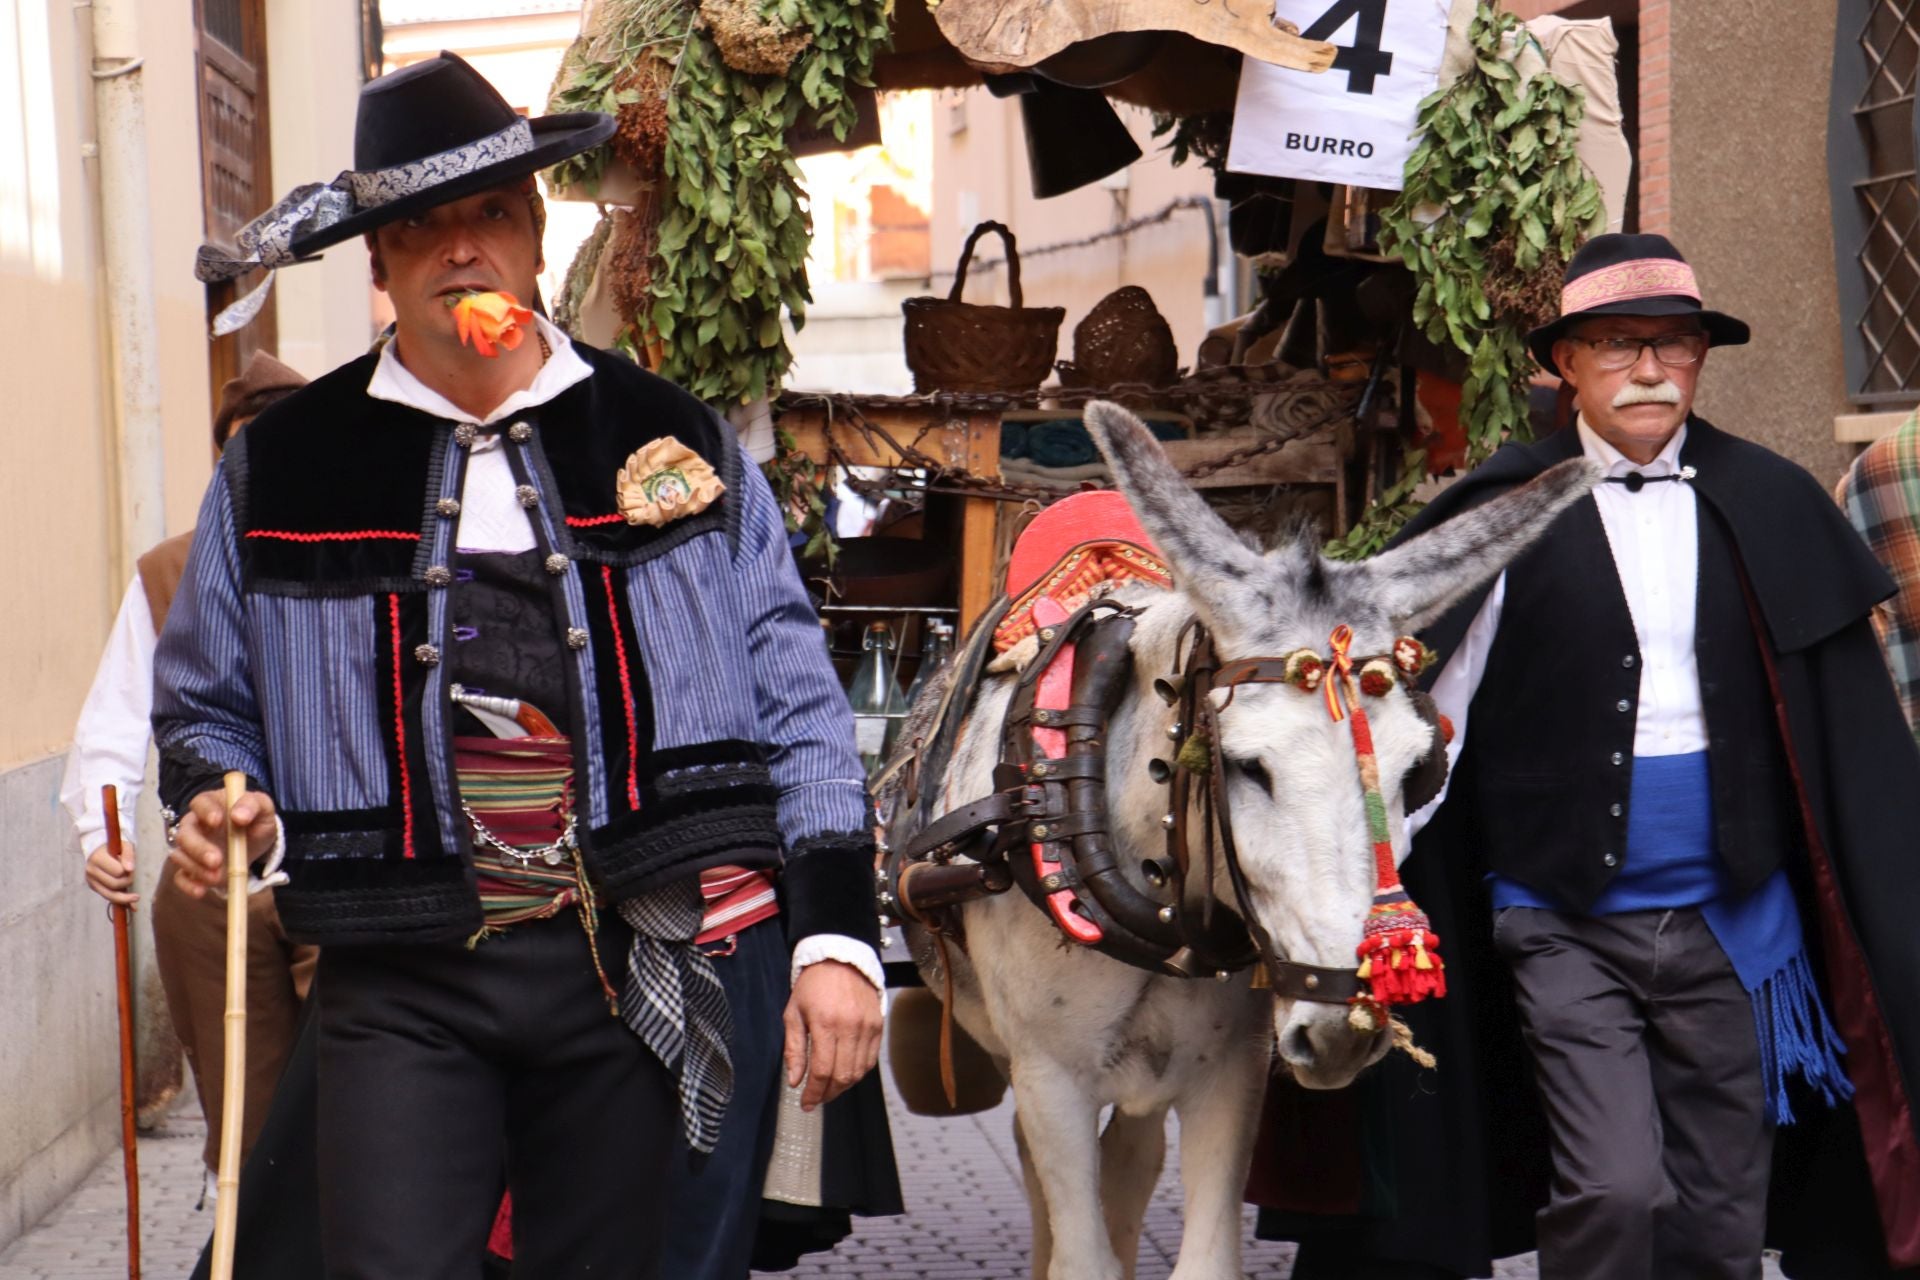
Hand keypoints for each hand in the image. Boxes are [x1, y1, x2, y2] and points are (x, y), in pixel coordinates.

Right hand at [84, 841, 137, 906]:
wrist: (99, 850)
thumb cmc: (115, 847)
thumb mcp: (124, 845)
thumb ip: (128, 855)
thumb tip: (130, 869)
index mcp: (97, 858)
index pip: (118, 871)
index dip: (128, 872)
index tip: (132, 868)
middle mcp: (91, 871)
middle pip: (114, 884)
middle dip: (127, 882)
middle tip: (133, 876)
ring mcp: (91, 881)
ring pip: (110, 895)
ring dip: (125, 897)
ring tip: (136, 897)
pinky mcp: (94, 887)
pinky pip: (108, 898)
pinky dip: (121, 903)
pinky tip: (132, 907)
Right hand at [169, 788, 277, 899]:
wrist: (256, 840)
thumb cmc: (255, 819)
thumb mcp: (263, 807)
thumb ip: (252, 805)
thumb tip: (239, 816)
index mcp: (210, 805)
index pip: (200, 803)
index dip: (206, 811)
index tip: (217, 821)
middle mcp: (195, 825)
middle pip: (185, 834)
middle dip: (199, 848)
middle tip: (216, 860)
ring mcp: (191, 848)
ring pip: (181, 856)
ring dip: (197, 868)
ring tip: (217, 877)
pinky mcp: (192, 868)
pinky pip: (181, 877)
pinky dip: (189, 885)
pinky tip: (201, 891)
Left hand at [783, 959, 882, 1110]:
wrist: (841, 959)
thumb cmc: (813, 985)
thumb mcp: (793, 1013)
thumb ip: (793, 1049)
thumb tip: (795, 1080)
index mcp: (825, 1023)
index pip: (822, 1070)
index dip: (814, 1093)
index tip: (806, 1103)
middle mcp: (850, 1027)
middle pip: (842, 1075)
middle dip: (828, 1093)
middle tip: (816, 1099)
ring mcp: (867, 1027)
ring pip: (858, 1071)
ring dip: (843, 1086)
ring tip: (829, 1088)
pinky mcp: (878, 1025)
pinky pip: (871, 1060)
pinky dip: (858, 1072)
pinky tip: (845, 1074)